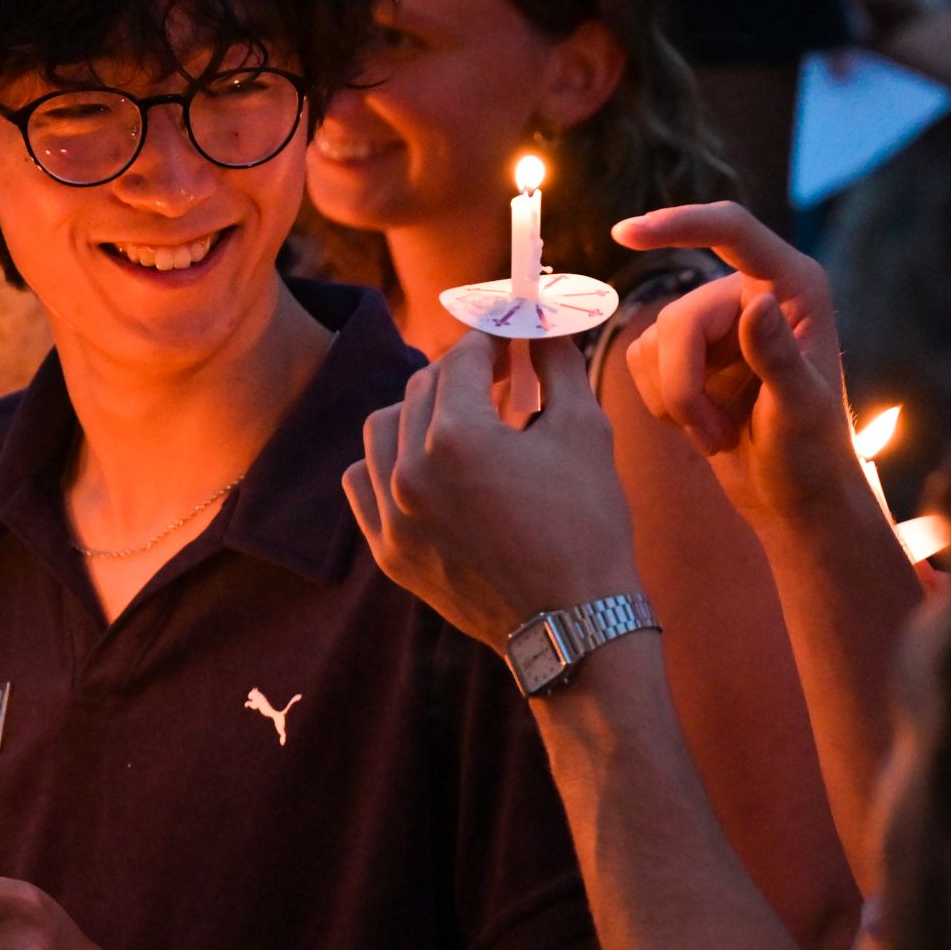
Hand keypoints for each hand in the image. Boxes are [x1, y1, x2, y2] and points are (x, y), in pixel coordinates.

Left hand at [343, 326, 645, 650]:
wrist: (574, 624)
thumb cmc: (588, 526)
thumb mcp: (584, 429)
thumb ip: (556, 364)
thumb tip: (542, 324)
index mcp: (457, 437)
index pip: (463, 358)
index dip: (492, 337)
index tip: (511, 333)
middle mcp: (410, 473)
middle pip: (423, 387)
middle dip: (461, 372)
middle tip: (499, 373)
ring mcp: (392, 517)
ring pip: (382, 428)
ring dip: (418, 412)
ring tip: (460, 420)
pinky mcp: (389, 552)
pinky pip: (362, 482)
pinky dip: (385, 462)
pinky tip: (421, 465)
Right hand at [609, 202, 869, 532]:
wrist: (796, 498)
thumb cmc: (813, 454)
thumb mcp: (801, 409)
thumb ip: (778, 356)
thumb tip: (754, 304)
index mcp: (794, 288)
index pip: (732, 231)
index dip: (680, 225)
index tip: (626, 233)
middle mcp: (753, 295)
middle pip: (680, 315)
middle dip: (682, 383)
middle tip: (710, 435)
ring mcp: (718, 326)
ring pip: (652, 341)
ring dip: (675, 399)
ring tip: (717, 434)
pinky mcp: (689, 357)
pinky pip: (641, 361)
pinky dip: (661, 402)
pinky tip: (701, 427)